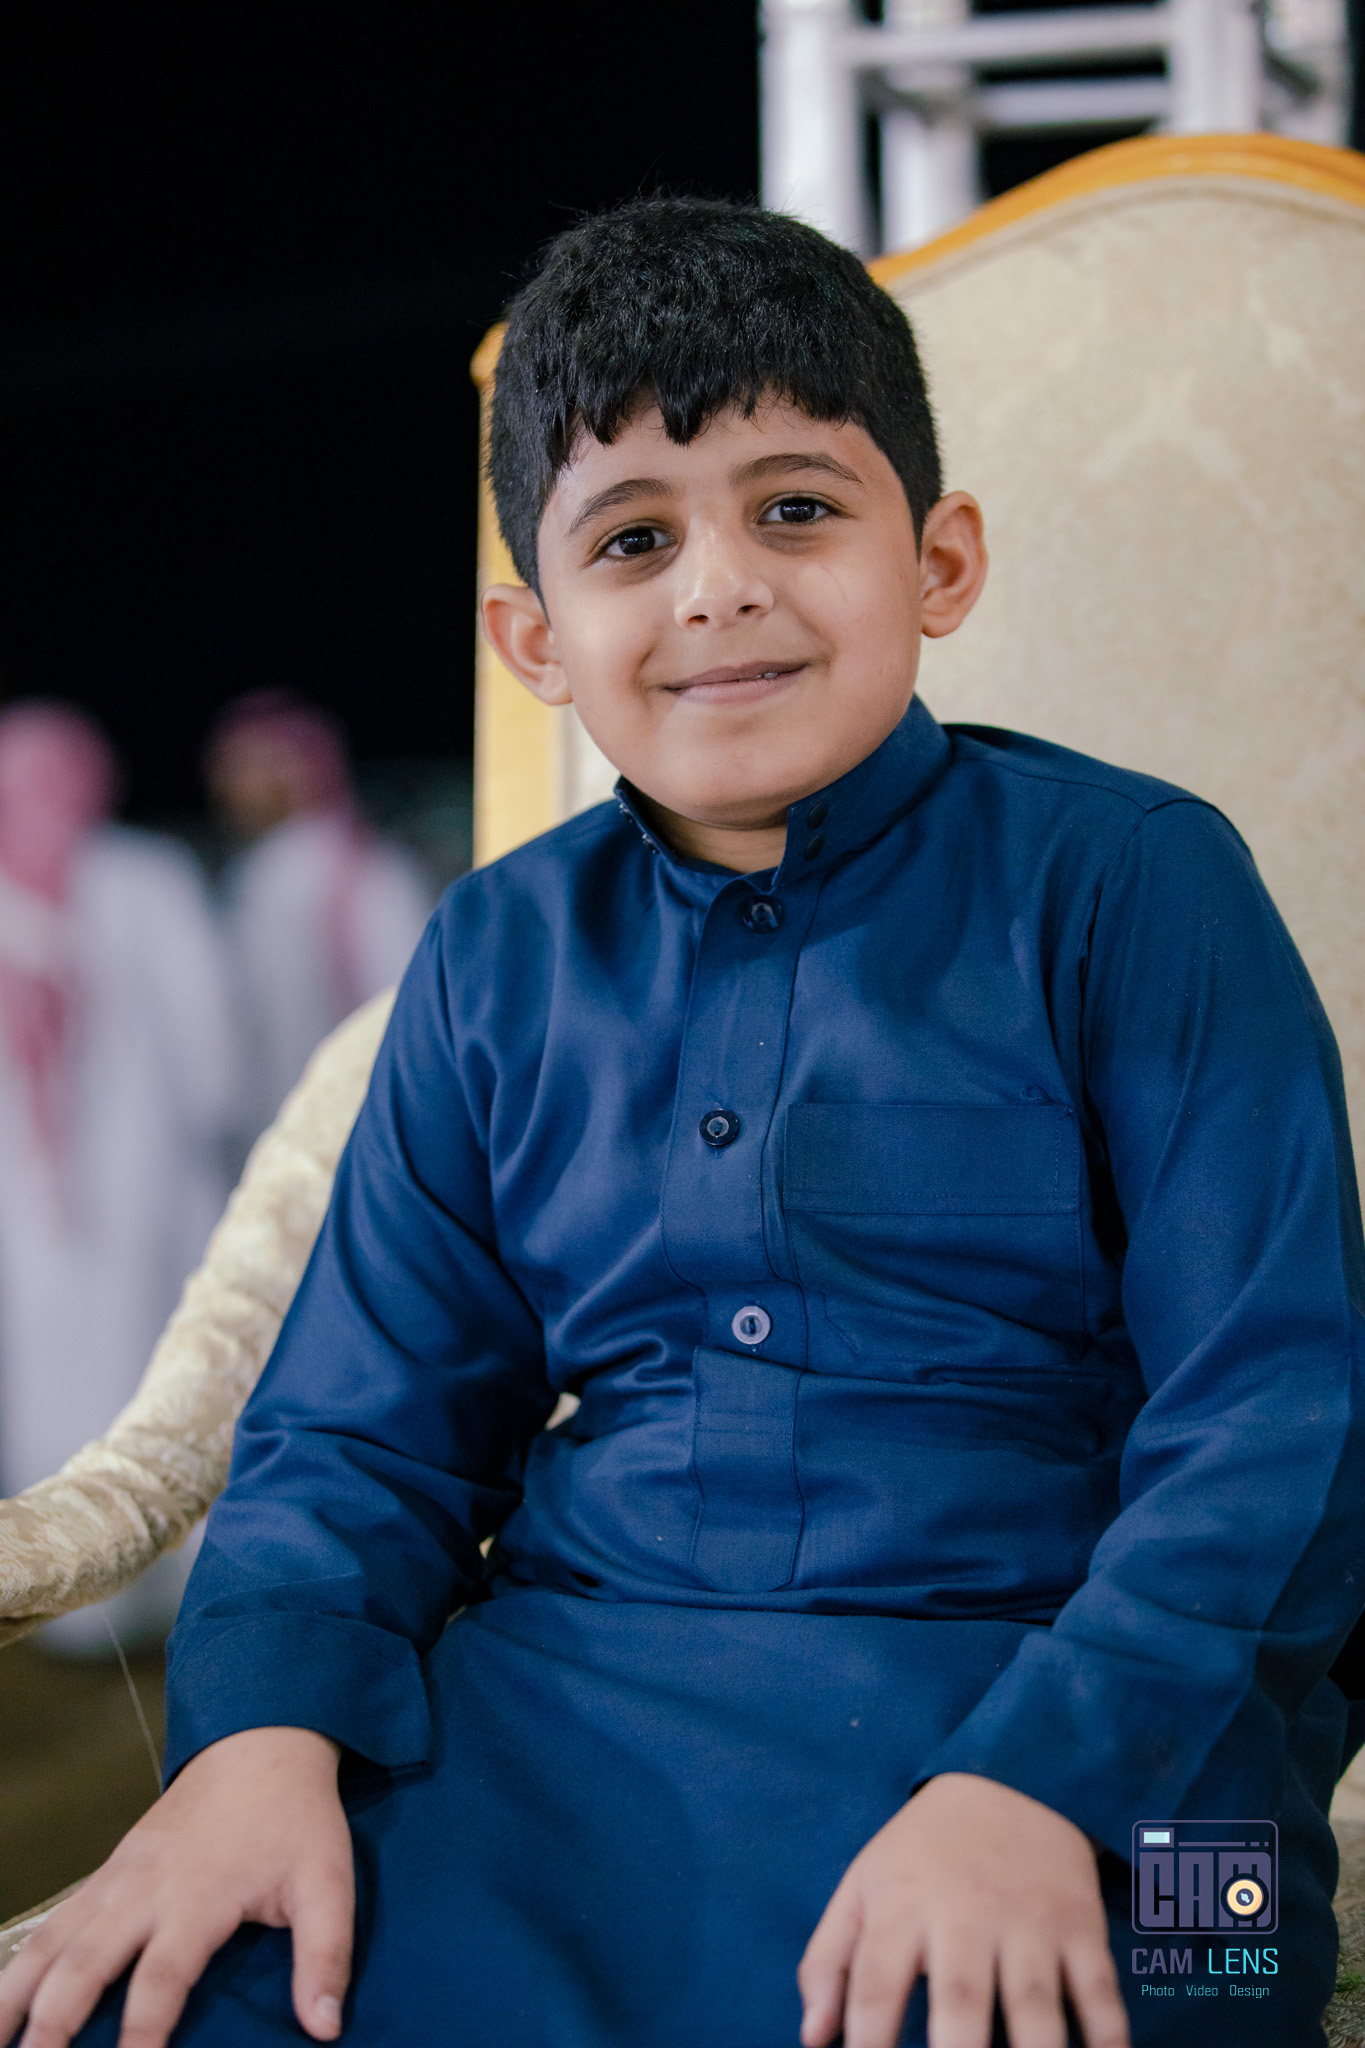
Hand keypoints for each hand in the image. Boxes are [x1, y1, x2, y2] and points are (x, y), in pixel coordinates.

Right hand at [0, 1725, 352, 2047]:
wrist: (261, 1743)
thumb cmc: (296, 1819)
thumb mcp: (328, 1882)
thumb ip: (326, 1955)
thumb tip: (325, 2028)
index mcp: (201, 1895)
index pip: (162, 1976)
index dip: (143, 2032)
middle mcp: (146, 1888)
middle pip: (87, 1962)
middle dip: (54, 2023)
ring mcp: (119, 1877)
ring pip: (54, 1942)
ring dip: (18, 1995)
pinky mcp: (108, 1872)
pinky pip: (53, 1922)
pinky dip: (21, 1963)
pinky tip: (2, 2004)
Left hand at [798, 1772, 1129, 2047]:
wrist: (1010, 1779)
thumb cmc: (923, 1853)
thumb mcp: (863, 1884)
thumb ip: (829, 1959)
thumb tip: (812, 2037)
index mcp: (903, 1905)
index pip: (876, 1984)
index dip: (868, 2041)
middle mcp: (966, 1914)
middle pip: (960, 1997)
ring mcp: (1028, 1921)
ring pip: (1034, 2001)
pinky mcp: (1080, 1925)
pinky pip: (1099, 1989)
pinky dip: (1109, 2036)